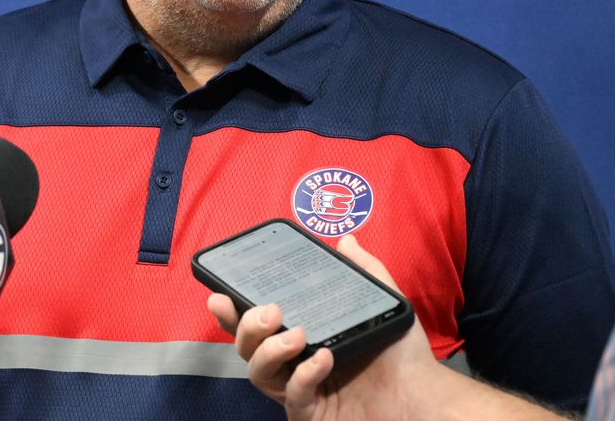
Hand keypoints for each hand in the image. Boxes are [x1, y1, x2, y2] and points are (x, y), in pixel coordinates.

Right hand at [206, 234, 444, 420]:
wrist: (426, 400)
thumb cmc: (403, 356)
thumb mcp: (384, 305)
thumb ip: (366, 272)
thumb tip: (347, 242)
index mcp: (301, 336)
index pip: (255, 323)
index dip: (232, 311)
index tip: (220, 294)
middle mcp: (293, 364)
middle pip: (246, 347)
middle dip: (246, 327)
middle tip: (268, 311)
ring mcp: (299, 391)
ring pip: (258, 373)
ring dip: (270, 351)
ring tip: (297, 336)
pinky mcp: (311, 414)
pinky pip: (293, 397)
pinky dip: (304, 376)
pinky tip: (323, 360)